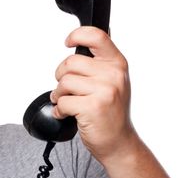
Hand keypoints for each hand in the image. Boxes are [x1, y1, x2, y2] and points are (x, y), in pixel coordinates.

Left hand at [50, 26, 134, 161]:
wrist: (119, 142)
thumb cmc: (111, 113)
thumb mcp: (113, 81)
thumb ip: (100, 62)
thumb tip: (81, 41)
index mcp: (117, 64)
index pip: (96, 36)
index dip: (77, 35)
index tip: (68, 42)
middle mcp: (113, 75)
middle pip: (71, 62)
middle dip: (61, 76)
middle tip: (65, 88)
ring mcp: (104, 91)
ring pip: (64, 82)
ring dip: (58, 94)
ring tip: (66, 101)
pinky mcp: (92, 108)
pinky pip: (63, 101)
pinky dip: (59, 110)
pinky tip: (67, 113)